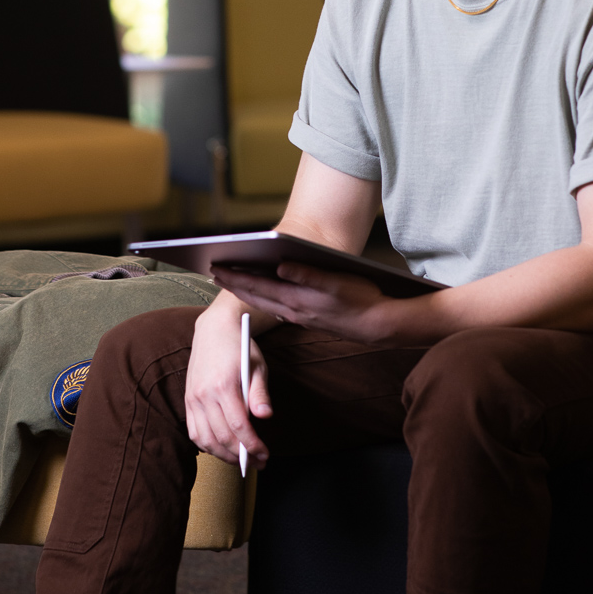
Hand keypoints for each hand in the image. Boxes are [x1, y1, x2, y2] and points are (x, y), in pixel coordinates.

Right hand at [185, 294, 271, 467]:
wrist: (213, 330)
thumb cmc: (239, 348)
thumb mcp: (257, 366)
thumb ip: (260, 393)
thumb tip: (265, 416)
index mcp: (223, 385)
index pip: (238, 426)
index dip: (252, 445)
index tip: (265, 455)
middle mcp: (204, 395)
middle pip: (222, 437)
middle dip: (242, 455)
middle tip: (259, 463)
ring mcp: (192, 399)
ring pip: (206, 440)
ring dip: (224, 455)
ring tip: (242, 460)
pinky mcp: (188, 401)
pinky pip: (194, 432)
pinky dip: (208, 446)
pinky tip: (222, 450)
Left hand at [211, 262, 393, 341]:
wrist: (379, 325)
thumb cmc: (361, 299)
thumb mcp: (337, 282)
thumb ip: (308, 275)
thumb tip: (280, 267)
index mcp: (297, 299)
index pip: (257, 287)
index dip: (235, 277)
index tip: (215, 268)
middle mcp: (293, 310)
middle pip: (255, 297)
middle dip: (234, 285)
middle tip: (214, 274)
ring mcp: (300, 317)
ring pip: (264, 304)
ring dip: (246, 293)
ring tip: (233, 283)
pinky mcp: (308, 319)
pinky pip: (275, 309)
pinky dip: (263, 300)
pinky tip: (262, 297)